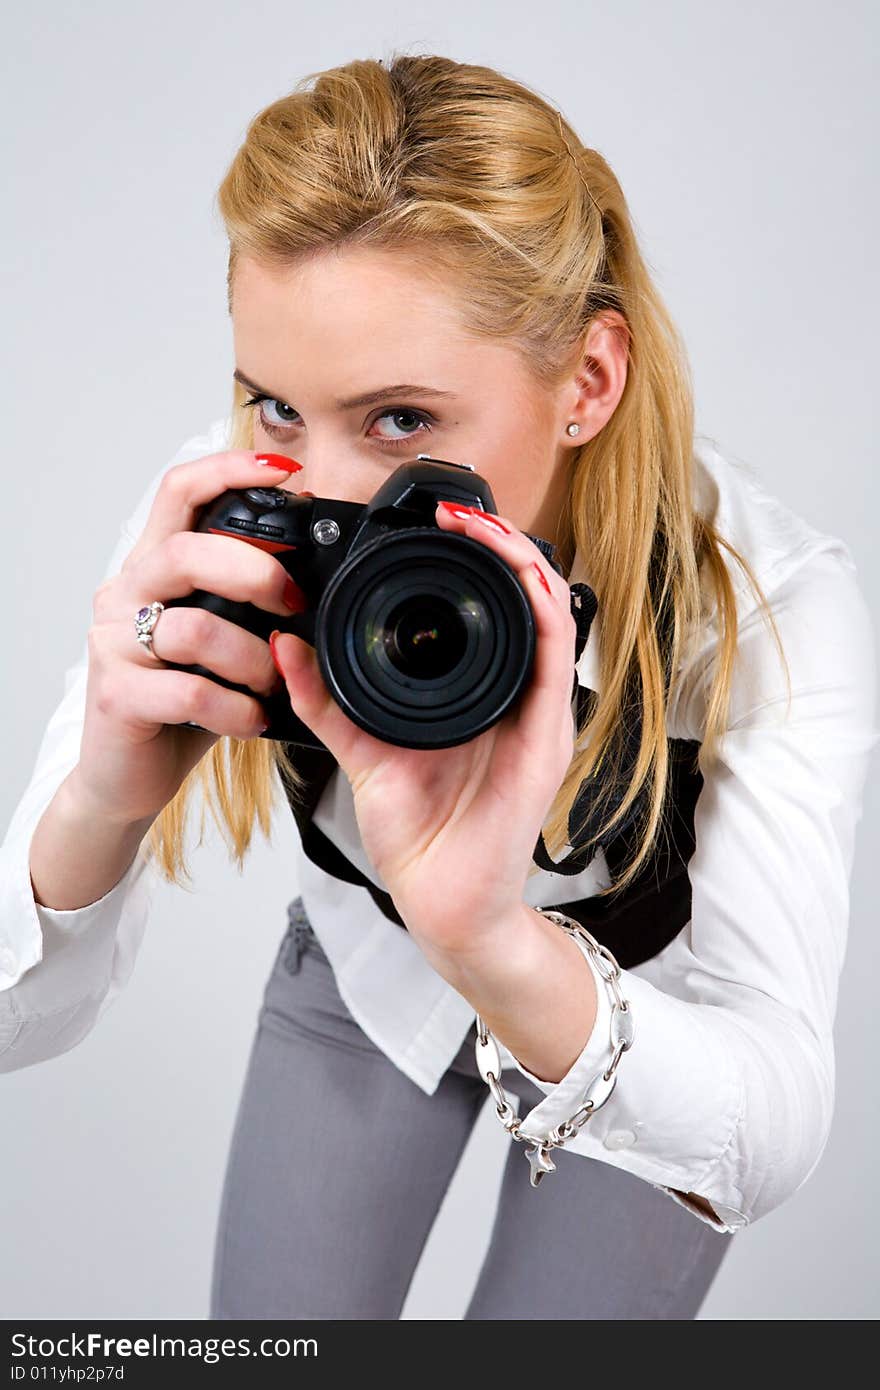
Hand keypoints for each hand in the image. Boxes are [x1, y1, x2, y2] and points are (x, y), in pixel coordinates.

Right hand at [77, 450, 302, 824]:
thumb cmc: (182, 704)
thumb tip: (315, 575)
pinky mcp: (116, 696)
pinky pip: (189, 692)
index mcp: (153, 568)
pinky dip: (235, 709)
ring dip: (251, 659)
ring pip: (193, 628)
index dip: (228, 471)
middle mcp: (125, 594)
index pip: (178, 492)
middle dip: (253, 571)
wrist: (128, 775)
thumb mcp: (221, 641)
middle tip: (292, 604)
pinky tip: (251, 719)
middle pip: (185, 550)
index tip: (284, 471)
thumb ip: (246, 604)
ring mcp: (113, 644)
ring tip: (271, 683)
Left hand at [269, 501, 579, 964]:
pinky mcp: (550, 735)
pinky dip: (542, 607)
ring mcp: (541, 712)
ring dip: (521, 560)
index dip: (473, 555)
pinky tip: (519, 574)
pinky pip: (557, 657)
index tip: (436, 521)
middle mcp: (518, 693)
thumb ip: (325, 698)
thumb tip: (285, 644)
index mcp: (479, 691)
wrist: (442, 901)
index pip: (489, 604)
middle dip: (500, 541)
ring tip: (482, 526)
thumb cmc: (415, 832)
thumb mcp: (360, 749)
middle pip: (528, 594)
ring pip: (551, 610)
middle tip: (458, 510)